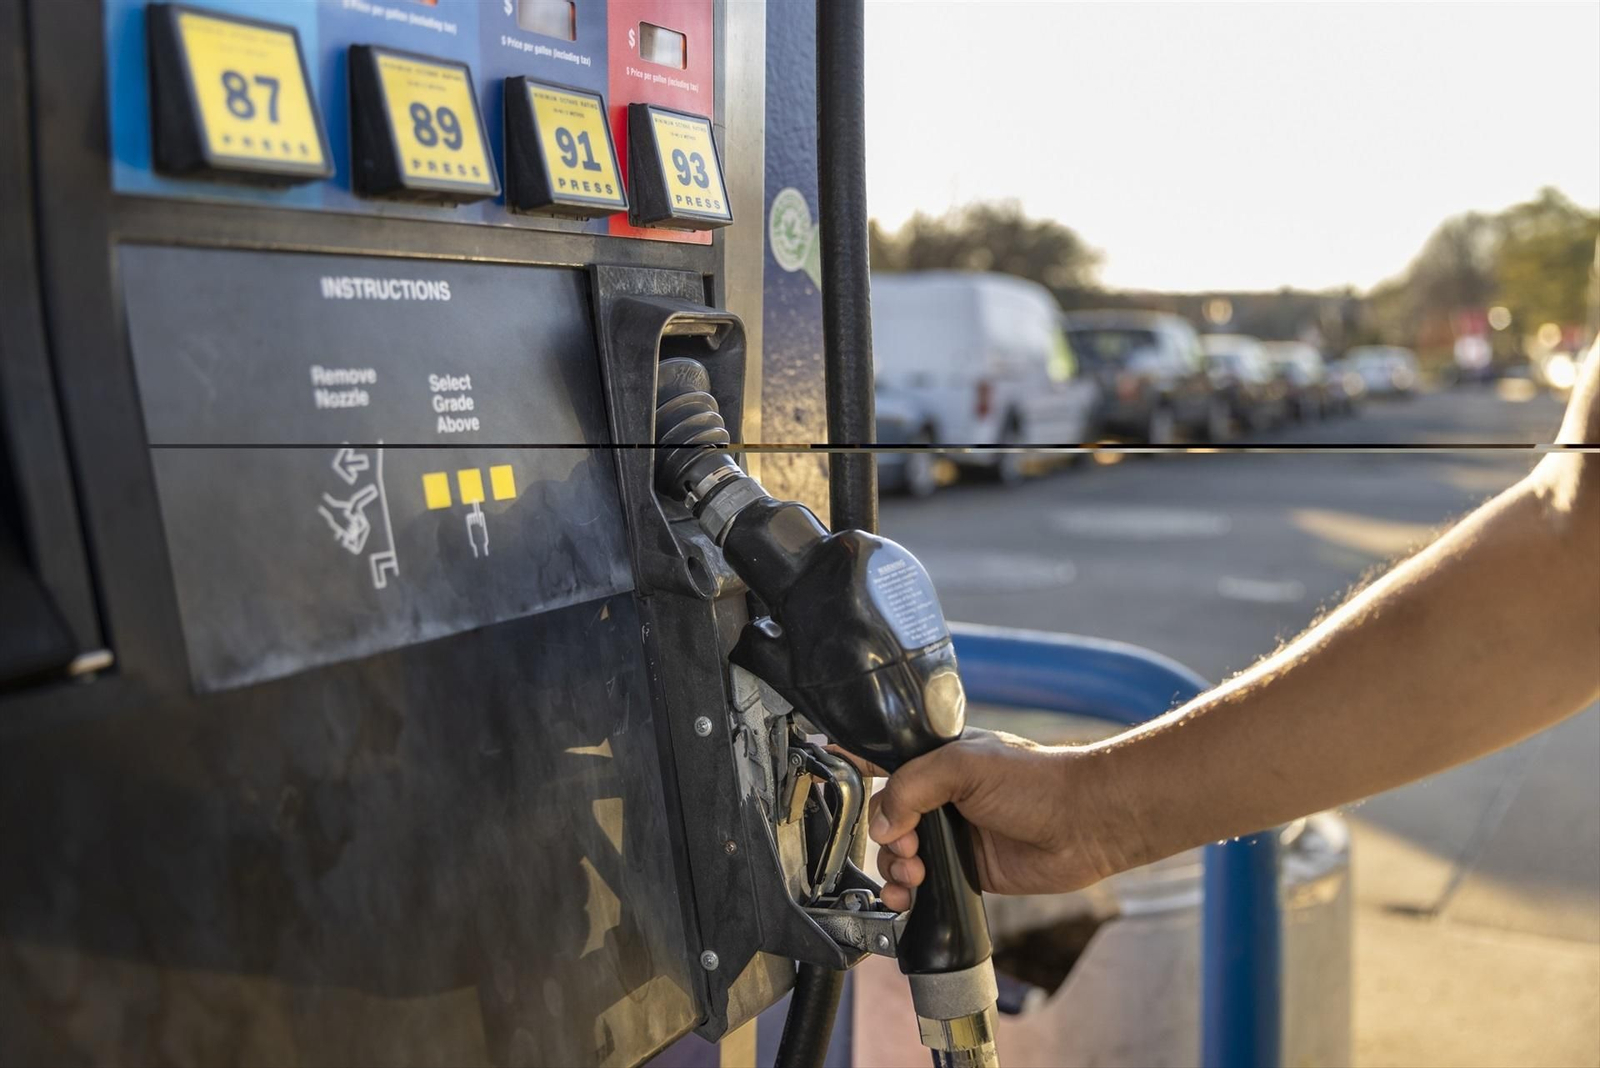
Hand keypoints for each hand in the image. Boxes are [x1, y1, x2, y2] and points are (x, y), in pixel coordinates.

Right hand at [839, 729, 1140, 910]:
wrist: (1084, 824)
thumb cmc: (1036, 781)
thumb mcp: (964, 766)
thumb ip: (911, 787)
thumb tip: (882, 825)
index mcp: (937, 758)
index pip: (883, 757)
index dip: (854, 764)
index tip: (828, 774)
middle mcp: (940, 795)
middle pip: (883, 816)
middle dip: (883, 835)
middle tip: (906, 844)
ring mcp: (951, 833)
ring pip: (897, 853)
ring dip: (894, 867)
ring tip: (915, 873)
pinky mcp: (964, 869)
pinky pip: (921, 884)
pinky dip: (906, 893)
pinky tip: (909, 897)